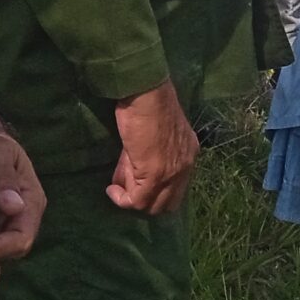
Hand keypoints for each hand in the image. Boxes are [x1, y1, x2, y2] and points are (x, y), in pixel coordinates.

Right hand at [106, 80, 197, 215]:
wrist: (145, 93)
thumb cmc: (146, 103)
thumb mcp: (151, 134)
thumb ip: (144, 157)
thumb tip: (127, 175)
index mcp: (188, 152)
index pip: (175, 187)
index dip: (153, 189)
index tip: (133, 179)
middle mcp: (185, 165)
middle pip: (167, 203)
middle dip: (144, 200)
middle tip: (125, 185)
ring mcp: (172, 173)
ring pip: (152, 205)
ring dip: (132, 200)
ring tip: (117, 186)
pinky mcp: (155, 175)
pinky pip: (138, 200)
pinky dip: (122, 199)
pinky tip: (111, 189)